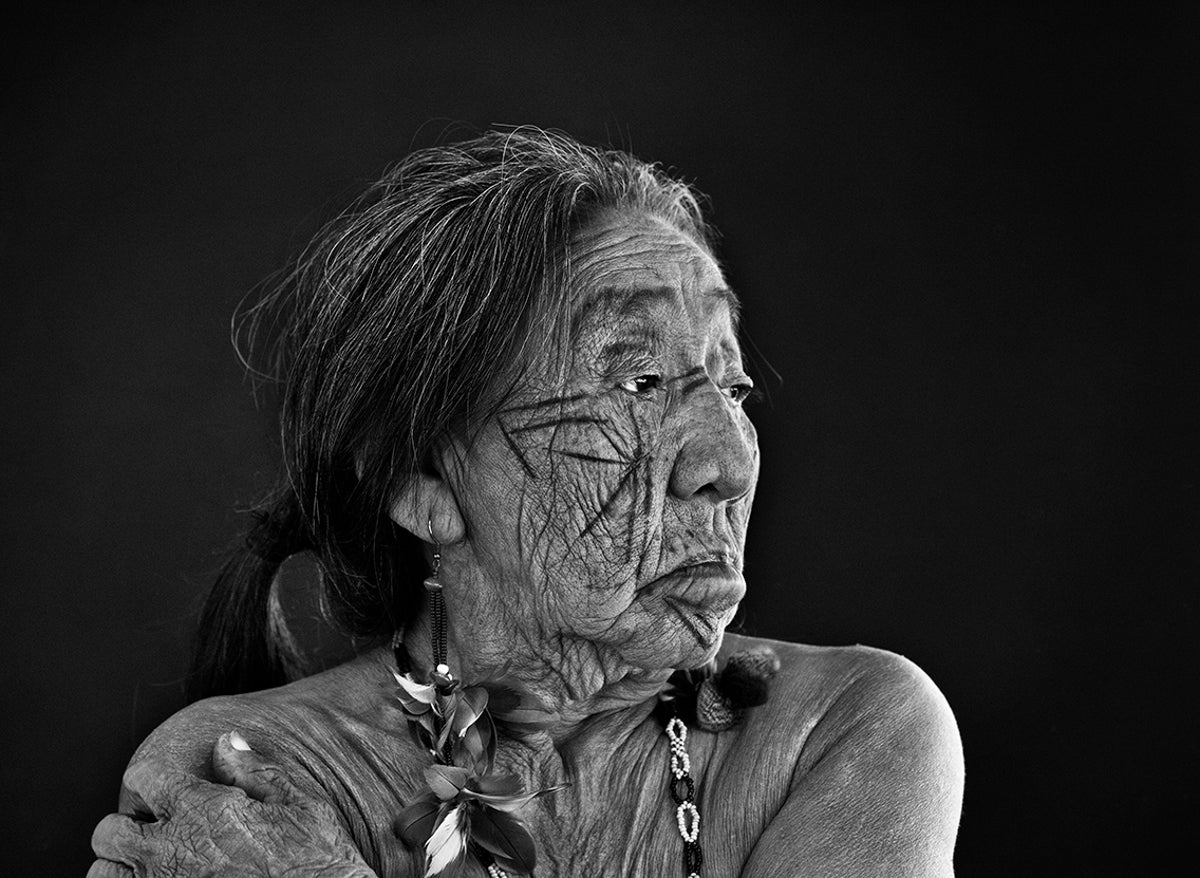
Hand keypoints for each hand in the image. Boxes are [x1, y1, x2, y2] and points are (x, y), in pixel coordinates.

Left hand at [89, 730, 377, 876]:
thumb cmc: (319, 860)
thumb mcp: (299, 806)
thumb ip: (254, 772)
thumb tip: (227, 741)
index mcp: (202, 809)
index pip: (144, 777)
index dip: (151, 780)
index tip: (163, 790)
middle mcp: (171, 849)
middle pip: (108, 833)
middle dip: (125, 831)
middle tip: (155, 836)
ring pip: (103, 875)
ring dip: (121, 870)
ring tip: (153, 870)